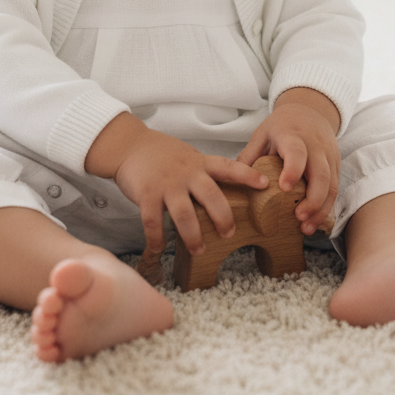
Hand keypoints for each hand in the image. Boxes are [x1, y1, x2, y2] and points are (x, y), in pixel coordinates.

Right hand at [85, 115, 268, 255]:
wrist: (128, 145)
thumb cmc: (161, 154)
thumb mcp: (188, 157)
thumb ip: (203, 172)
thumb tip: (222, 193)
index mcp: (199, 163)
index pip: (228, 167)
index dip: (247, 175)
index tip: (265, 184)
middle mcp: (186, 173)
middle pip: (211, 195)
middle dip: (222, 217)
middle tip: (229, 233)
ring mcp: (166, 184)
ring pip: (185, 214)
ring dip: (193, 235)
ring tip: (200, 249)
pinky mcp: (146, 194)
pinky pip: (153, 221)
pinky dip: (156, 238)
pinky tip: (159, 249)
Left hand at [237, 88, 340, 234]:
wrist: (310, 110)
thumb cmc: (282, 126)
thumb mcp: (262, 134)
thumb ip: (249, 156)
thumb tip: (234, 182)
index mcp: (293, 136)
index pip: (297, 152)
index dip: (293, 170)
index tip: (284, 188)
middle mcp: (315, 146)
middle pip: (321, 174)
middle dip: (312, 199)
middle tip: (298, 218)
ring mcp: (329, 156)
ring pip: (332, 185)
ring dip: (321, 209)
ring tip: (306, 228)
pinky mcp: (336, 165)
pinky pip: (335, 189)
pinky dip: (327, 207)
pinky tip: (315, 221)